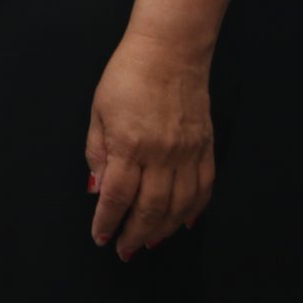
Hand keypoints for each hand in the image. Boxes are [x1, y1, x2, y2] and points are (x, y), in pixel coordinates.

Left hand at [86, 35, 215, 258]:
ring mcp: (188, 152)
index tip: (101, 238)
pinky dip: (194, 210)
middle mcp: (161, 153)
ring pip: (180, 205)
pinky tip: (184, 224)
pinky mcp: (206, 147)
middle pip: (150, 208)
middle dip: (135, 234)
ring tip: (149, 242)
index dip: (108, 222)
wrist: (170, 51)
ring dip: (164, 230)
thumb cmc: (127, 76)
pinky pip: (204, 188)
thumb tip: (97, 190)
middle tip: (124, 251)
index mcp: (129, 144)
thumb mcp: (98, 111)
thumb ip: (97, 152)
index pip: (118, 196)